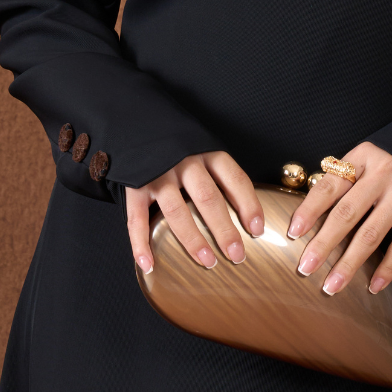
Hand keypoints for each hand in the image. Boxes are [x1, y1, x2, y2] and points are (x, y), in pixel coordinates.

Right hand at [126, 152, 263, 274]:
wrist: (139, 128)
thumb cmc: (180, 148)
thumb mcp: (205, 151)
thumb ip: (221, 177)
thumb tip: (248, 217)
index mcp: (207, 154)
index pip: (235, 179)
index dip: (249, 205)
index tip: (257, 230)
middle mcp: (184, 162)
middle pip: (208, 198)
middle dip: (224, 230)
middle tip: (236, 255)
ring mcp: (157, 174)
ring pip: (177, 210)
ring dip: (193, 240)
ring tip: (208, 261)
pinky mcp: (134, 186)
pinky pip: (137, 218)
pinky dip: (141, 243)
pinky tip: (149, 264)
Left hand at [287, 142, 391, 296]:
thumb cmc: (391, 161)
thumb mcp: (366, 157)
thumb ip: (343, 178)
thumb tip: (310, 213)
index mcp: (363, 157)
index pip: (329, 186)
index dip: (309, 210)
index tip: (293, 233)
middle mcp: (383, 175)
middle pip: (347, 214)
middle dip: (324, 243)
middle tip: (306, 267)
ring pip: (371, 235)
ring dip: (349, 263)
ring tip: (332, 285)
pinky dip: (387, 268)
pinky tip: (373, 287)